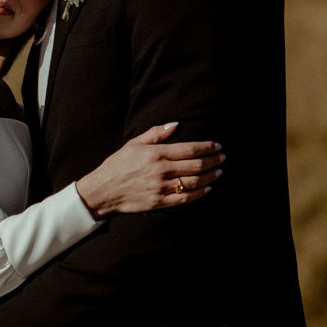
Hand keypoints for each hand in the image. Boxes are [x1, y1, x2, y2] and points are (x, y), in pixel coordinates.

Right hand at [75, 122, 223, 217]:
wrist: (103, 190)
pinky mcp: (160, 202)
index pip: (190, 149)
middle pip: (196, 166)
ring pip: (194, 182)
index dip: (207, 148)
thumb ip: (156, 133)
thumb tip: (176, 124)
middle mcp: (161, 171)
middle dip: (213, 161)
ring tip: (218, 172)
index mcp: (157, 154)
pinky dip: (199, 193)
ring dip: (210, 177)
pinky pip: (185, 199)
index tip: (217, 146)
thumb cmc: (118, 164)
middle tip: (222, 158)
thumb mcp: (134, 143)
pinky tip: (207, 188)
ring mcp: (161, 188)